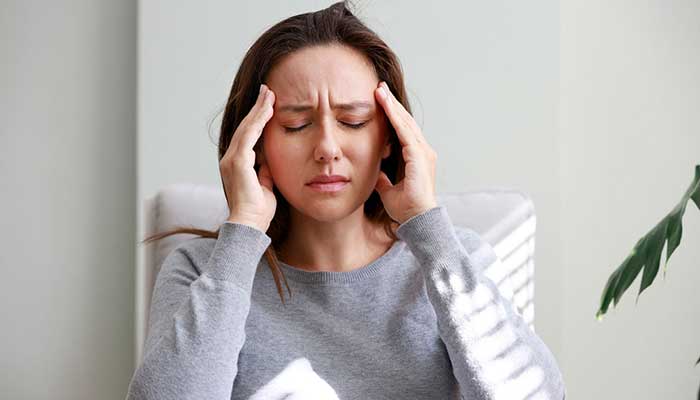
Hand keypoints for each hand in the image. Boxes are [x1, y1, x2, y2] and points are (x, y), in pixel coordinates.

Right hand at [220, 84, 276, 231]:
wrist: (249, 225)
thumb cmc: (258, 210)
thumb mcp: (265, 185)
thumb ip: (265, 171)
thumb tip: (269, 160)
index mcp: (237, 164)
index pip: (249, 136)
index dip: (258, 119)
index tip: (268, 104)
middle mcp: (230, 159)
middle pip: (246, 127)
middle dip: (258, 108)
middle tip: (268, 90)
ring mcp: (232, 160)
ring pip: (247, 128)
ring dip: (259, 110)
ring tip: (269, 94)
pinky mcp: (238, 163)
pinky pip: (249, 136)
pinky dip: (258, 122)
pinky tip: (267, 110)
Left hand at [373, 81, 437, 223]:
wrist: (417, 220)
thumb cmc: (406, 208)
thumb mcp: (388, 190)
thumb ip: (383, 179)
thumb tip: (374, 173)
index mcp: (416, 157)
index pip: (402, 130)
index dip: (391, 115)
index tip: (380, 101)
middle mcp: (422, 151)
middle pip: (405, 122)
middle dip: (391, 104)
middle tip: (379, 87)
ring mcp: (423, 153)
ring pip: (405, 123)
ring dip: (392, 106)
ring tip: (379, 90)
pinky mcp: (419, 156)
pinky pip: (405, 132)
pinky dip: (395, 117)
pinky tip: (386, 105)